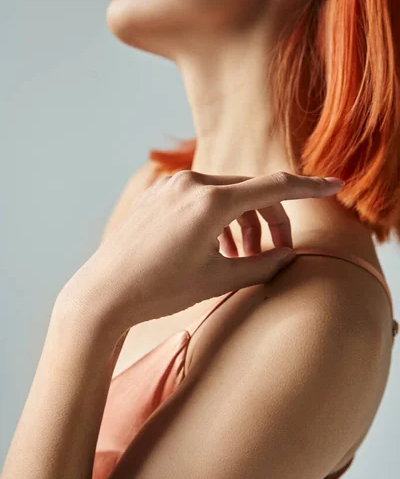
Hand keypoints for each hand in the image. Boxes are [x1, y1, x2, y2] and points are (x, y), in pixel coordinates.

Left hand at [58, 171, 343, 332]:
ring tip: (241, 257)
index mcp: (210, 202)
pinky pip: (200, 198)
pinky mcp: (158, 194)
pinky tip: (215, 247)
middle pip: (250, 192)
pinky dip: (218, 218)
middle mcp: (191, 184)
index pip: (274, 186)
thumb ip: (262, 265)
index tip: (335, 184)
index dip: (309, 186)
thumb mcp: (219, 280)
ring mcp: (171, 187)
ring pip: (226, 195)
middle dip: (270, 221)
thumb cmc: (161, 290)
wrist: (105, 293)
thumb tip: (289, 255)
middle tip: (275, 252)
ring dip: (243, 223)